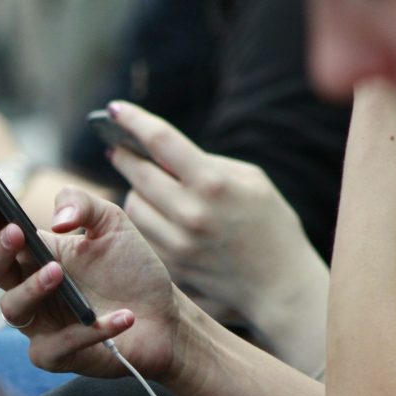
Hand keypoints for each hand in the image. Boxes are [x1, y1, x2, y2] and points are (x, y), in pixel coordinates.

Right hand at [0, 183, 188, 379]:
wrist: (166, 317)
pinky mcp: (58, 355)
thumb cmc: (132, 270)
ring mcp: (40, 324)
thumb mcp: (112, 224)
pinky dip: (90, 331)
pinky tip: (123, 317)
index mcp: (36, 254)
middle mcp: (31, 288)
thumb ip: (82, 204)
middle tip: (16, 233)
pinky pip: (59, 346)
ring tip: (58, 272)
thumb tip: (56, 219)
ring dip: (32, 288)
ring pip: (13, 308)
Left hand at [108, 102, 327, 332]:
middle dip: (124, 157)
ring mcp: (178, 244)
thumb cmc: (271, 224)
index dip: (132, 120)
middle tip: (118, 149)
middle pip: (137, 174)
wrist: (281, 285)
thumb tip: (162, 153)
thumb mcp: (251, 180)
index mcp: (213, 183)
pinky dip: (145, 221)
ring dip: (135, 191)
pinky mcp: (171, 267)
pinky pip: (142, 234)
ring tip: (144, 185)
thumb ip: (207, 163)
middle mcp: (190, 213)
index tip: (114, 110)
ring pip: (133, 206)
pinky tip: (155, 214)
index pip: (160, 140)